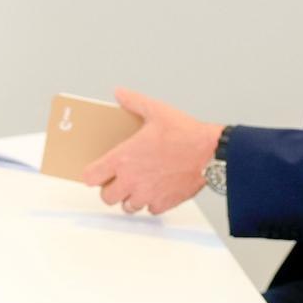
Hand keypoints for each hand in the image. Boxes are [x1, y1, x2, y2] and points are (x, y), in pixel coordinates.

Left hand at [79, 88, 218, 214]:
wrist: (210, 152)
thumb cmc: (185, 133)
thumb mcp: (156, 110)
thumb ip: (133, 102)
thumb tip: (120, 93)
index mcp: (123, 159)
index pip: (91, 177)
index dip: (92, 174)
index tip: (98, 170)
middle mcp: (131, 180)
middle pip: (106, 197)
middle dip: (110, 189)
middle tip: (119, 178)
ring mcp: (147, 194)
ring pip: (127, 207)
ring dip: (130, 197)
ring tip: (139, 184)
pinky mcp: (164, 203)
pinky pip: (150, 209)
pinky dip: (151, 202)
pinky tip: (157, 189)